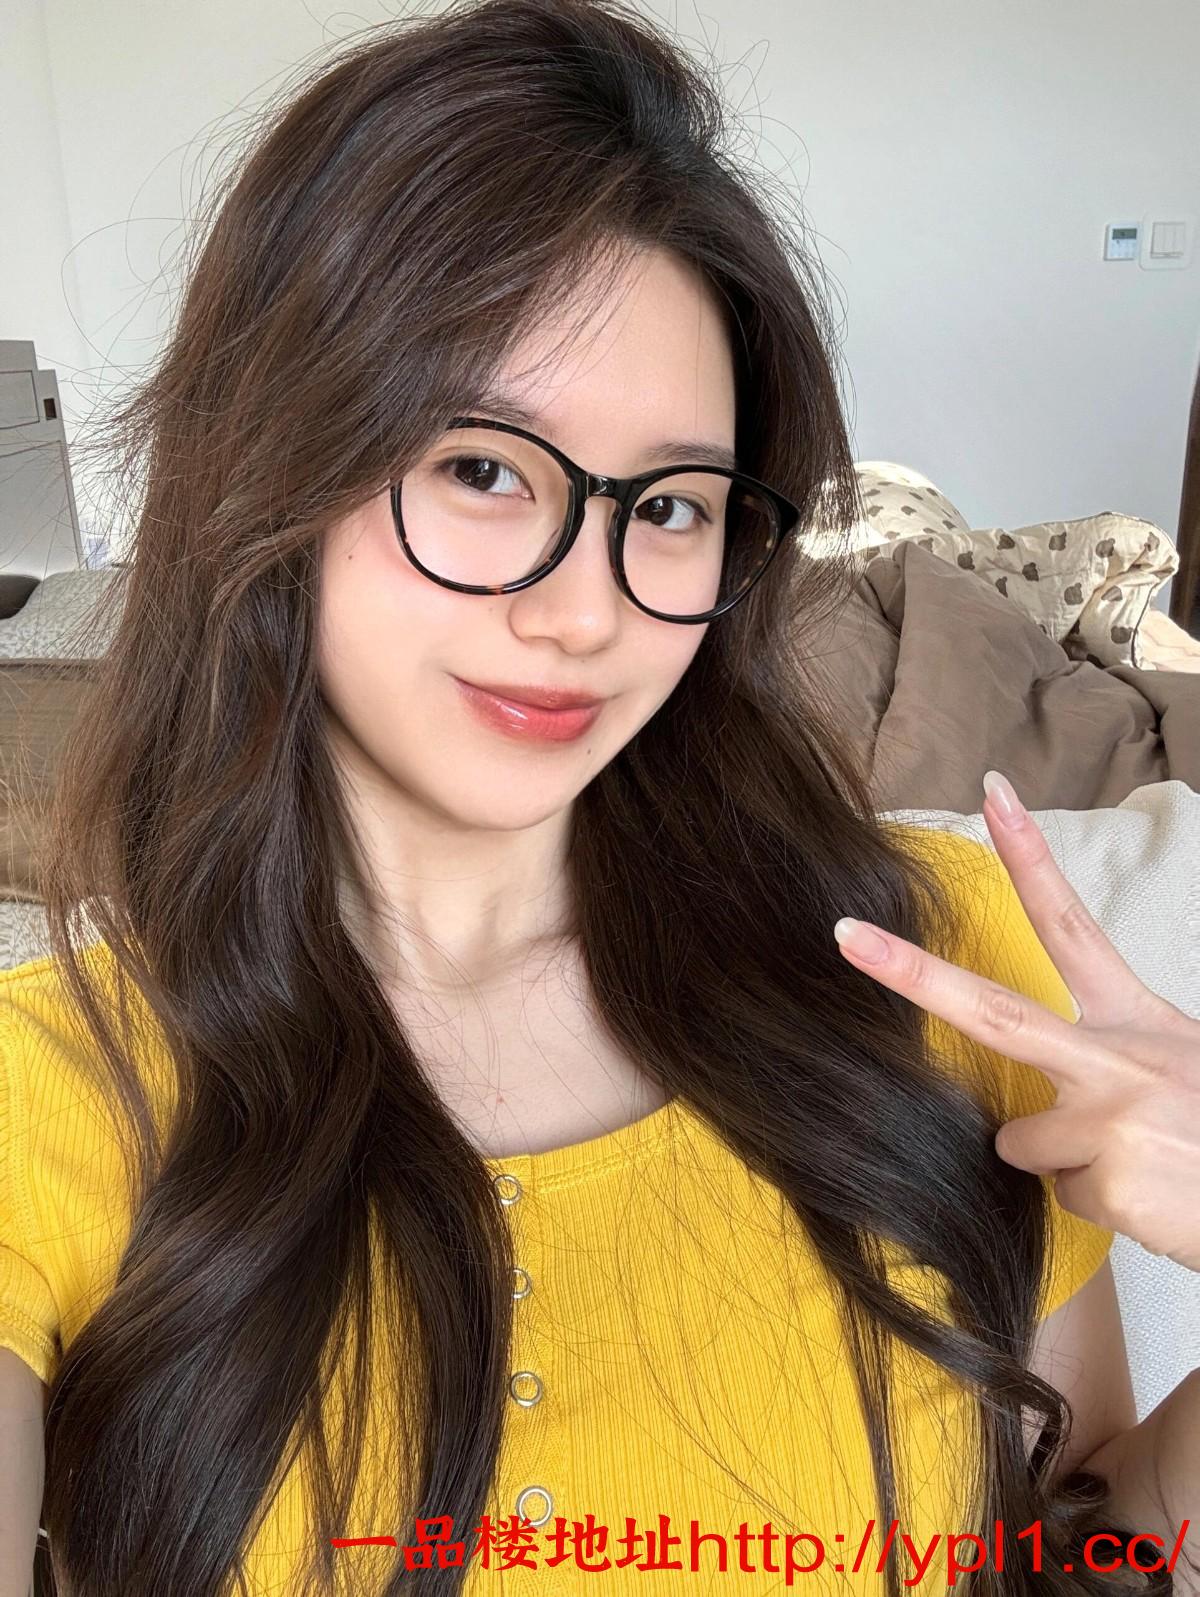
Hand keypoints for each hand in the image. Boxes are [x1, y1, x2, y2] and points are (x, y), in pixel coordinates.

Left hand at [831, 770, 1199, 1271]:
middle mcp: (1118, 1055)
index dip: (1029, 858)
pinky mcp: (1109, 1175)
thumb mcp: (1183, 1071)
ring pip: (1024, 1142)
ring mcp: (1109, 1113)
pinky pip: (1064, 1195)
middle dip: (911, 972)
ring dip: (1071, 1165)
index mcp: (1139, 1019)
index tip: (993, 794)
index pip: (1071, 925)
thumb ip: (1109, 1066)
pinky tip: (1155, 1200)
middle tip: (846, 936)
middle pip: (991, 1009)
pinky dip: (1104, 1208)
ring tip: (1146, 1168)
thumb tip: (1038, 1112)